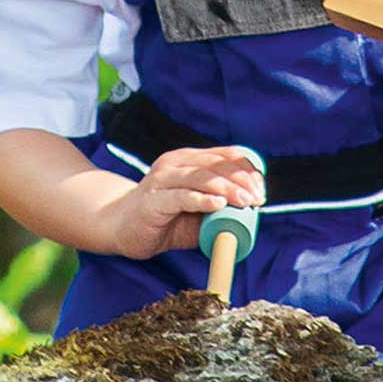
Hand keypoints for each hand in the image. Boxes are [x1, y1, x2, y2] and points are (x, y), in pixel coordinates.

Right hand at [108, 146, 265, 259]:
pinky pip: (182, 196)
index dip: (247, 170)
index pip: (225, 156)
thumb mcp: (197, 210)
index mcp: (188, 160)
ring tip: (245, 202)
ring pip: (201, 177)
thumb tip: (250, 210)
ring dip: (227, 188)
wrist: (120, 225)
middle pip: (216, 165)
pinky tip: (218, 204)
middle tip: (258, 198)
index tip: (261, 189)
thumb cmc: (164, 218)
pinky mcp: (154, 200)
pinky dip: (202, 199)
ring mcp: (163, 180)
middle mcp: (175, 163)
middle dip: (241, 180)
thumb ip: (219, 206)